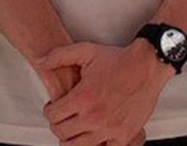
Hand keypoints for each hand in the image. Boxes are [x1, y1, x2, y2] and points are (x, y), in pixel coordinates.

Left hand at [39, 41, 172, 145]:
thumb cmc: (118, 59)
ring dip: (72, 138)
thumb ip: (60, 56)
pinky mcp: (123, 137)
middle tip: (63, 118)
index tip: (54, 108)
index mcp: (83, 97)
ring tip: (75, 128)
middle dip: (58, 125)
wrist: (146, 66)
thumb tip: (41, 61)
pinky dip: (95, 145)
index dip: (49, 110)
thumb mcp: (86, 51)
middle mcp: (94, 117)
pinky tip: (93, 136)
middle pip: (62, 134)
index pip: (53, 116)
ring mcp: (109, 130)